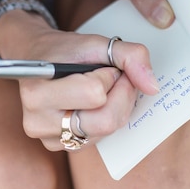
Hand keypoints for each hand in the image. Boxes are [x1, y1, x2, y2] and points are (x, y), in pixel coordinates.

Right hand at [6, 28, 159, 150]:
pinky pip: (99, 138)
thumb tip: (152, 87)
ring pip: (105, 131)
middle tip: (113, 78)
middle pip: (105, 121)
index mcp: (38, 91)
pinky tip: (94, 105)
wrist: (38, 61)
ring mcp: (48, 138)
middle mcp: (37, 120)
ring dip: (114, 107)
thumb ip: (131, 56)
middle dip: (119, 95)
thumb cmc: (65, 51)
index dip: (109, 76)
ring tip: (102, 89)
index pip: (95, 94)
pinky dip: (105, 119)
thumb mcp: (97, 42)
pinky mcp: (60, 147)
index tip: (103, 66)